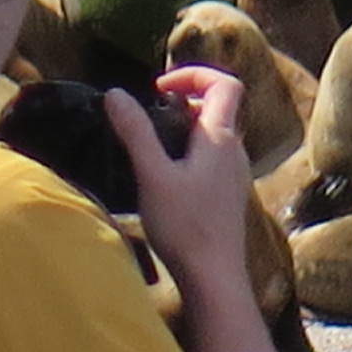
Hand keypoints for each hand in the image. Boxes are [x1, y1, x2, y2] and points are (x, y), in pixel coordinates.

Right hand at [109, 67, 276, 351]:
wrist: (214, 276)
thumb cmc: (185, 227)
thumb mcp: (151, 175)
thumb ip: (134, 132)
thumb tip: (116, 94)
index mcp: (220, 139)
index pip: (225, 84)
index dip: (194, 75)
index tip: (159, 89)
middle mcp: (234, 152)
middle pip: (217, 108)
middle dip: (182, 102)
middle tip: (146, 115)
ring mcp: (234, 175)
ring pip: (213, 135)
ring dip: (183, 129)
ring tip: (149, 147)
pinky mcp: (227, 195)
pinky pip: (211, 159)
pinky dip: (188, 153)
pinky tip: (163, 178)